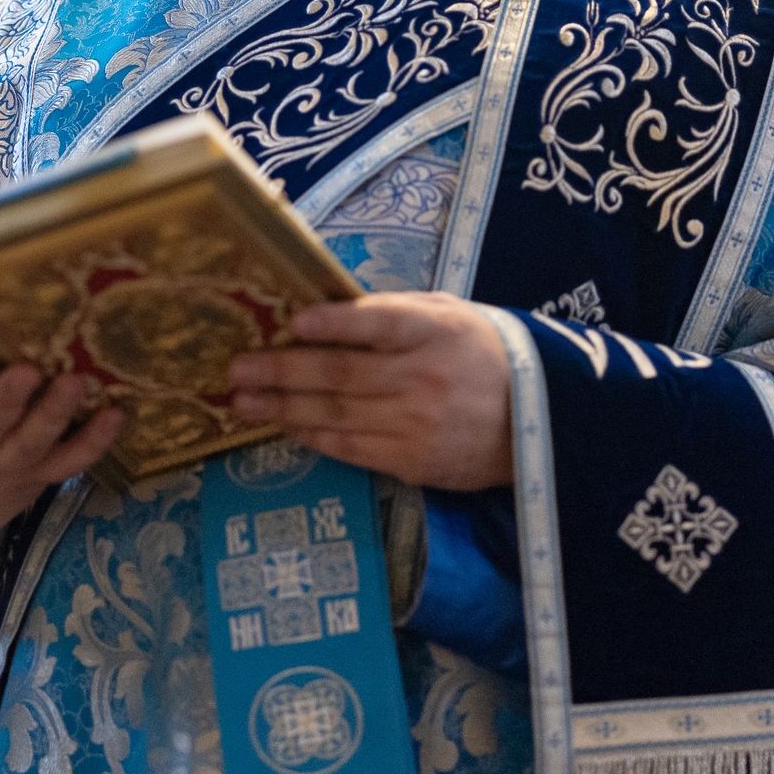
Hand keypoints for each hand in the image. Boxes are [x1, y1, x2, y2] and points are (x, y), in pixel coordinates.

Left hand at [226, 292, 512, 489]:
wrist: (537, 419)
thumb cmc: (482, 353)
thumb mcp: (449, 315)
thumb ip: (395, 312)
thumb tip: (328, 312)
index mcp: (436, 331)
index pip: (381, 323)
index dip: (335, 323)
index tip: (293, 319)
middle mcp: (424, 378)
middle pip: (342, 374)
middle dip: (282, 371)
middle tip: (235, 369)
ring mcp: (417, 424)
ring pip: (337, 415)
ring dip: (284, 408)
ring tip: (242, 402)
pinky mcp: (412, 462)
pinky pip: (352, 448)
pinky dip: (314, 437)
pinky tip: (284, 427)